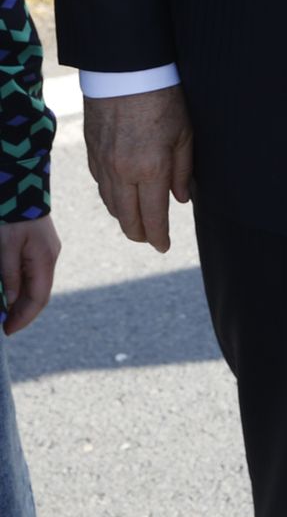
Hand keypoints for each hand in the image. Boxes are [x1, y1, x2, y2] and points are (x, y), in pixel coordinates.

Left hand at [0, 217, 60, 334]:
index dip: (24, 317)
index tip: (8, 331)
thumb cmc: (12, 216)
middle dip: (22, 312)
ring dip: (22, 301)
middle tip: (5, 326)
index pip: (39, 298)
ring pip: (37, 284)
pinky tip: (10, 292)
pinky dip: (22, 286)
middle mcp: (50, 257)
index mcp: (45, 259)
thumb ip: (9, 275)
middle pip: (39, 293)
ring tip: (5, 313)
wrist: (21, 185)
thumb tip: (10, 301)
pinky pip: (34, 273)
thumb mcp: (5, 247)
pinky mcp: (41, 246)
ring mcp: (47, 251)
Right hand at [84, 86, 193, 252]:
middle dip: (140, 234)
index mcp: (150, 170)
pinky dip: (111, 197)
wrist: (126, 70)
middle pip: (127, 219)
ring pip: (110, 204)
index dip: (159, 237)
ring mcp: (103, 163)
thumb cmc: (163, 98)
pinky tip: (120, 197)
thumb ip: (183, 171)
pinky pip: (100, 185)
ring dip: (124, 218)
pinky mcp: (91, 151)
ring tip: (137, 222)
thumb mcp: (185, 134)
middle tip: (151, 239)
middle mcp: (122, 172)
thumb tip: (179, 200)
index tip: (163, 246)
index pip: (153, 217)